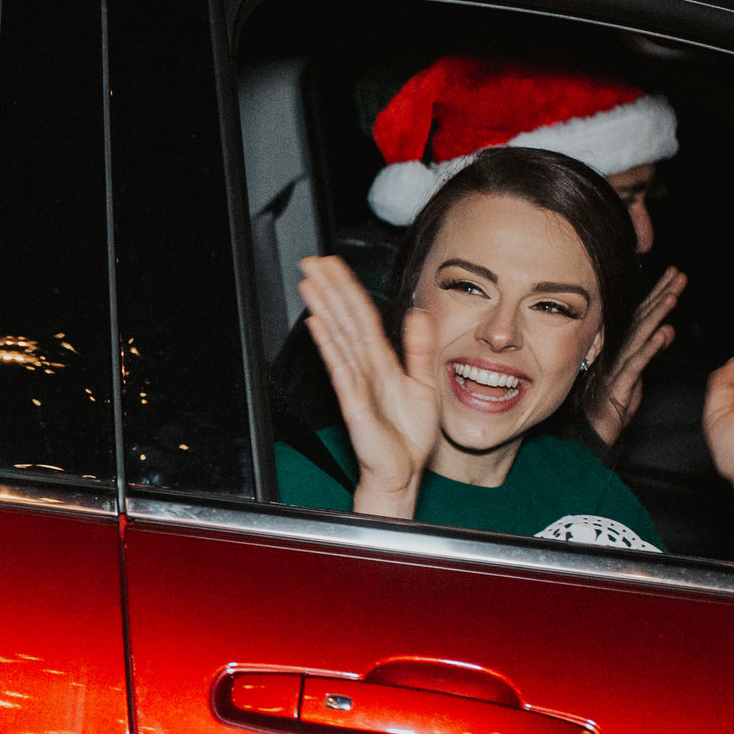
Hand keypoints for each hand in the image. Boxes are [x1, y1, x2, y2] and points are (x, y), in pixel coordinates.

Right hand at [298, 255, 440, 518]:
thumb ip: (420, 348)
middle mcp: (365, 367)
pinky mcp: (353, 402)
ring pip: (339, 337)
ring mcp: (356, 383)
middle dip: (329, 288)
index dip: (349, 289)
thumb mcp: (424, 382)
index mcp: (381, 361)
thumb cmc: (409, 436)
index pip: (363, 317)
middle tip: (312, 261)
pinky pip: (341, 367)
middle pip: (345, 319)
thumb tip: (419, 313)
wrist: (404, 472)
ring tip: (309, 282)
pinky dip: (329, 344)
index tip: (334, 265)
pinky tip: (318, 323)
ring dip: (324, 308)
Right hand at [588, 265, 684, 447]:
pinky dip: (649, 349)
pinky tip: (662, 335)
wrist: (590, 432)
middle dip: (660, 295)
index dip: (657, 294)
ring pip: (638, 337)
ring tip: (672, 296)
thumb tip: (666, 330)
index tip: (672, 276)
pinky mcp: (619, 385)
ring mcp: (616, 367)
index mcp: (620, 349)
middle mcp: (616, 353)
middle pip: (640, 319)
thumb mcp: (636, 375)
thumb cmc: (610, 406)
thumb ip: (649, 352)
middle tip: (677, 274)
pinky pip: (636, 365)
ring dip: (656, 315)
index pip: (641, 316)